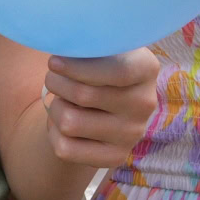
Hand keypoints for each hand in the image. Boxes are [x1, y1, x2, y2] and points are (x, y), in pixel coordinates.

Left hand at [40, 47, 162, 169]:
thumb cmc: (96, 64)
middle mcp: (145, 103)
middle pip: (82, 96)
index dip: (77, 67)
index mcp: (146, 68)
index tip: (54, 61)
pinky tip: (62, 122)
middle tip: (53, 77)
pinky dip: (53, 132)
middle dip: (56, 83)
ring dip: (55, 107)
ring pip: (69, 122)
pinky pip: (65, 148)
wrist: (105, 101)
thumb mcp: (101, 46)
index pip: (116, 71)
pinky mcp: (116, 157)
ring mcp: (133, 134)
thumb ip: (88, 42)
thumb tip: (60, 43)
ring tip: (61, 99)